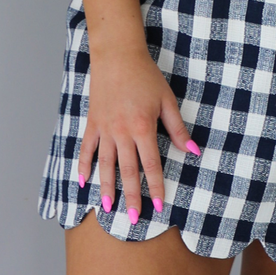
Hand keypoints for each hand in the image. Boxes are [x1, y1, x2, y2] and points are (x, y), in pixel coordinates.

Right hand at [77, 46, 197, 223]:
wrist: (117, 55)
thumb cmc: (145, 76)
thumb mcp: (167, 100)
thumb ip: (178, 128)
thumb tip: (192, 151)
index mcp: (143, 127)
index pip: (151, 165)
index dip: (156, 187)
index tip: (159, 206)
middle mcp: (122, 132)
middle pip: (127, 171)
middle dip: (131, 196)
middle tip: (133, 219)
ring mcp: (104, 129)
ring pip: (105, 165)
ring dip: (107, 188)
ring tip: (108, 208)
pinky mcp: (92, 123)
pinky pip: (86, 149)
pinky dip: (83, 166)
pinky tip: (83, 181)